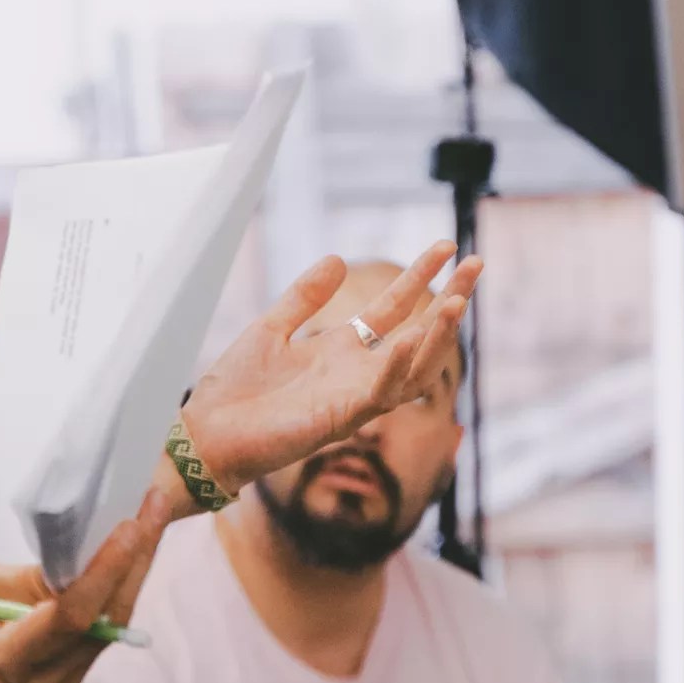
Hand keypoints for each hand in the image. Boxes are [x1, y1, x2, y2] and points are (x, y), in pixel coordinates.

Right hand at [0, 517, 166, 682]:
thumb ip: (25, 579)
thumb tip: (84, 554)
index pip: (71, 619)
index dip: (106, 569)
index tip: (132, 523)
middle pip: (101, 625)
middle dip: (133, 562)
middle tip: (155, 506)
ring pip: (105, 633)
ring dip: (128, 576)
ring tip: (148, 518)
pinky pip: (93, 640)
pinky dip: (109, 596)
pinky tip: (124, 555)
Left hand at [175, 245, 480, 499]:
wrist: (207, 435)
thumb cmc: (236, 390)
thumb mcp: (271, 328)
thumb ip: (304, 297)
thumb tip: (339, 258)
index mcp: (340, 351)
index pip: (394, 308)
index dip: (420, 277)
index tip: (446, 246)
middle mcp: (355, 374)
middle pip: (417, 334)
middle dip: (449, 301)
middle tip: (476, 264)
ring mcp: (353, 398)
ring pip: (413, 368)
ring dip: (436, 336)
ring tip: (457, 301)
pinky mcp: (340, 419)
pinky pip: (381, 393)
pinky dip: (399, 367)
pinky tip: (413, 338)